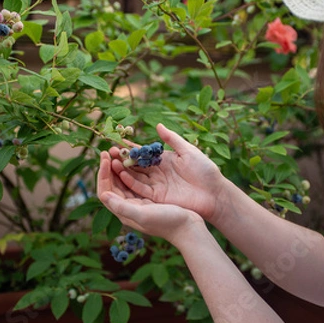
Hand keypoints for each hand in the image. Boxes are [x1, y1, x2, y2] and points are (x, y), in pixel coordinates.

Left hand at [97, 151, 203, 244]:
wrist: (189, 227)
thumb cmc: (167, 223)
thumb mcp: (143, 215)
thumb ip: (123, 207)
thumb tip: (103, 195)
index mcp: (124, 212)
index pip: (105, 192)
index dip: (103, 175)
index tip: (105, 158)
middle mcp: (129, 205)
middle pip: (113, 184)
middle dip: (109, 167)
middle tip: (108, 150)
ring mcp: (140, 200)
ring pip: (124, 180)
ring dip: (120, 165)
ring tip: (117, 150)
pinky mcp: (151, 195)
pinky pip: (137, 178)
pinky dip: (133, 168)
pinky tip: (134, 158)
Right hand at [108, 123, 227, 221]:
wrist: (215, 193)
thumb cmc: (205, 170)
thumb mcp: (188, 151)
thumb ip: (172, 139)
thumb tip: (158, 125)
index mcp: (164, 160)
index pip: (143, 153)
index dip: (130, 149)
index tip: (117, 142)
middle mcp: (157, 173)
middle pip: (136, 165)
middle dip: (122, 159)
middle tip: (108, 152)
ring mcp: (157, 185)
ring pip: (135, 177)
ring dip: (123, 170)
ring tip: (111, 162)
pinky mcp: (158, 197)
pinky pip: (141, 189)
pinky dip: (131, 182)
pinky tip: (121, 174)